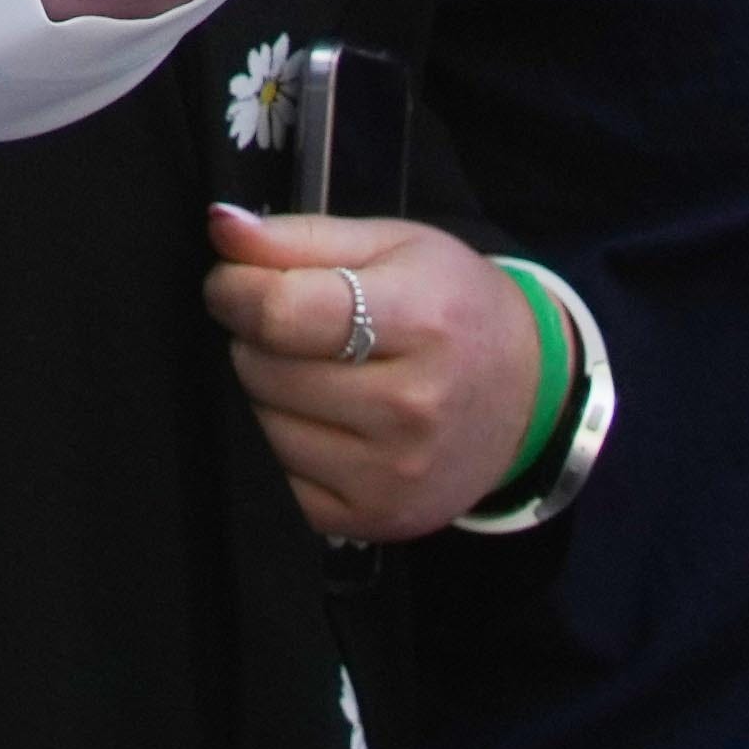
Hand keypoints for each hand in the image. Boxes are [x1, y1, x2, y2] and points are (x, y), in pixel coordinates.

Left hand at [200, 211, 546, 544]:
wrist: (526, 393)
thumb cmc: (452, 307)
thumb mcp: (392, 247)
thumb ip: (299, 237)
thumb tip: (222, 228)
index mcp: (421, 321)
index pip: (282, 312)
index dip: (235, 290)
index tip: (232, 282)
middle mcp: (411, 407)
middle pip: (263, 371)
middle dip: (252, 340)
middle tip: (287, 328)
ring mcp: (393, 474)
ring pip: (261, 429)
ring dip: (261, 395)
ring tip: (306, 372)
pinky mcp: (374, 520)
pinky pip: (278, 485)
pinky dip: (276, 450)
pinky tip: (312, 421)